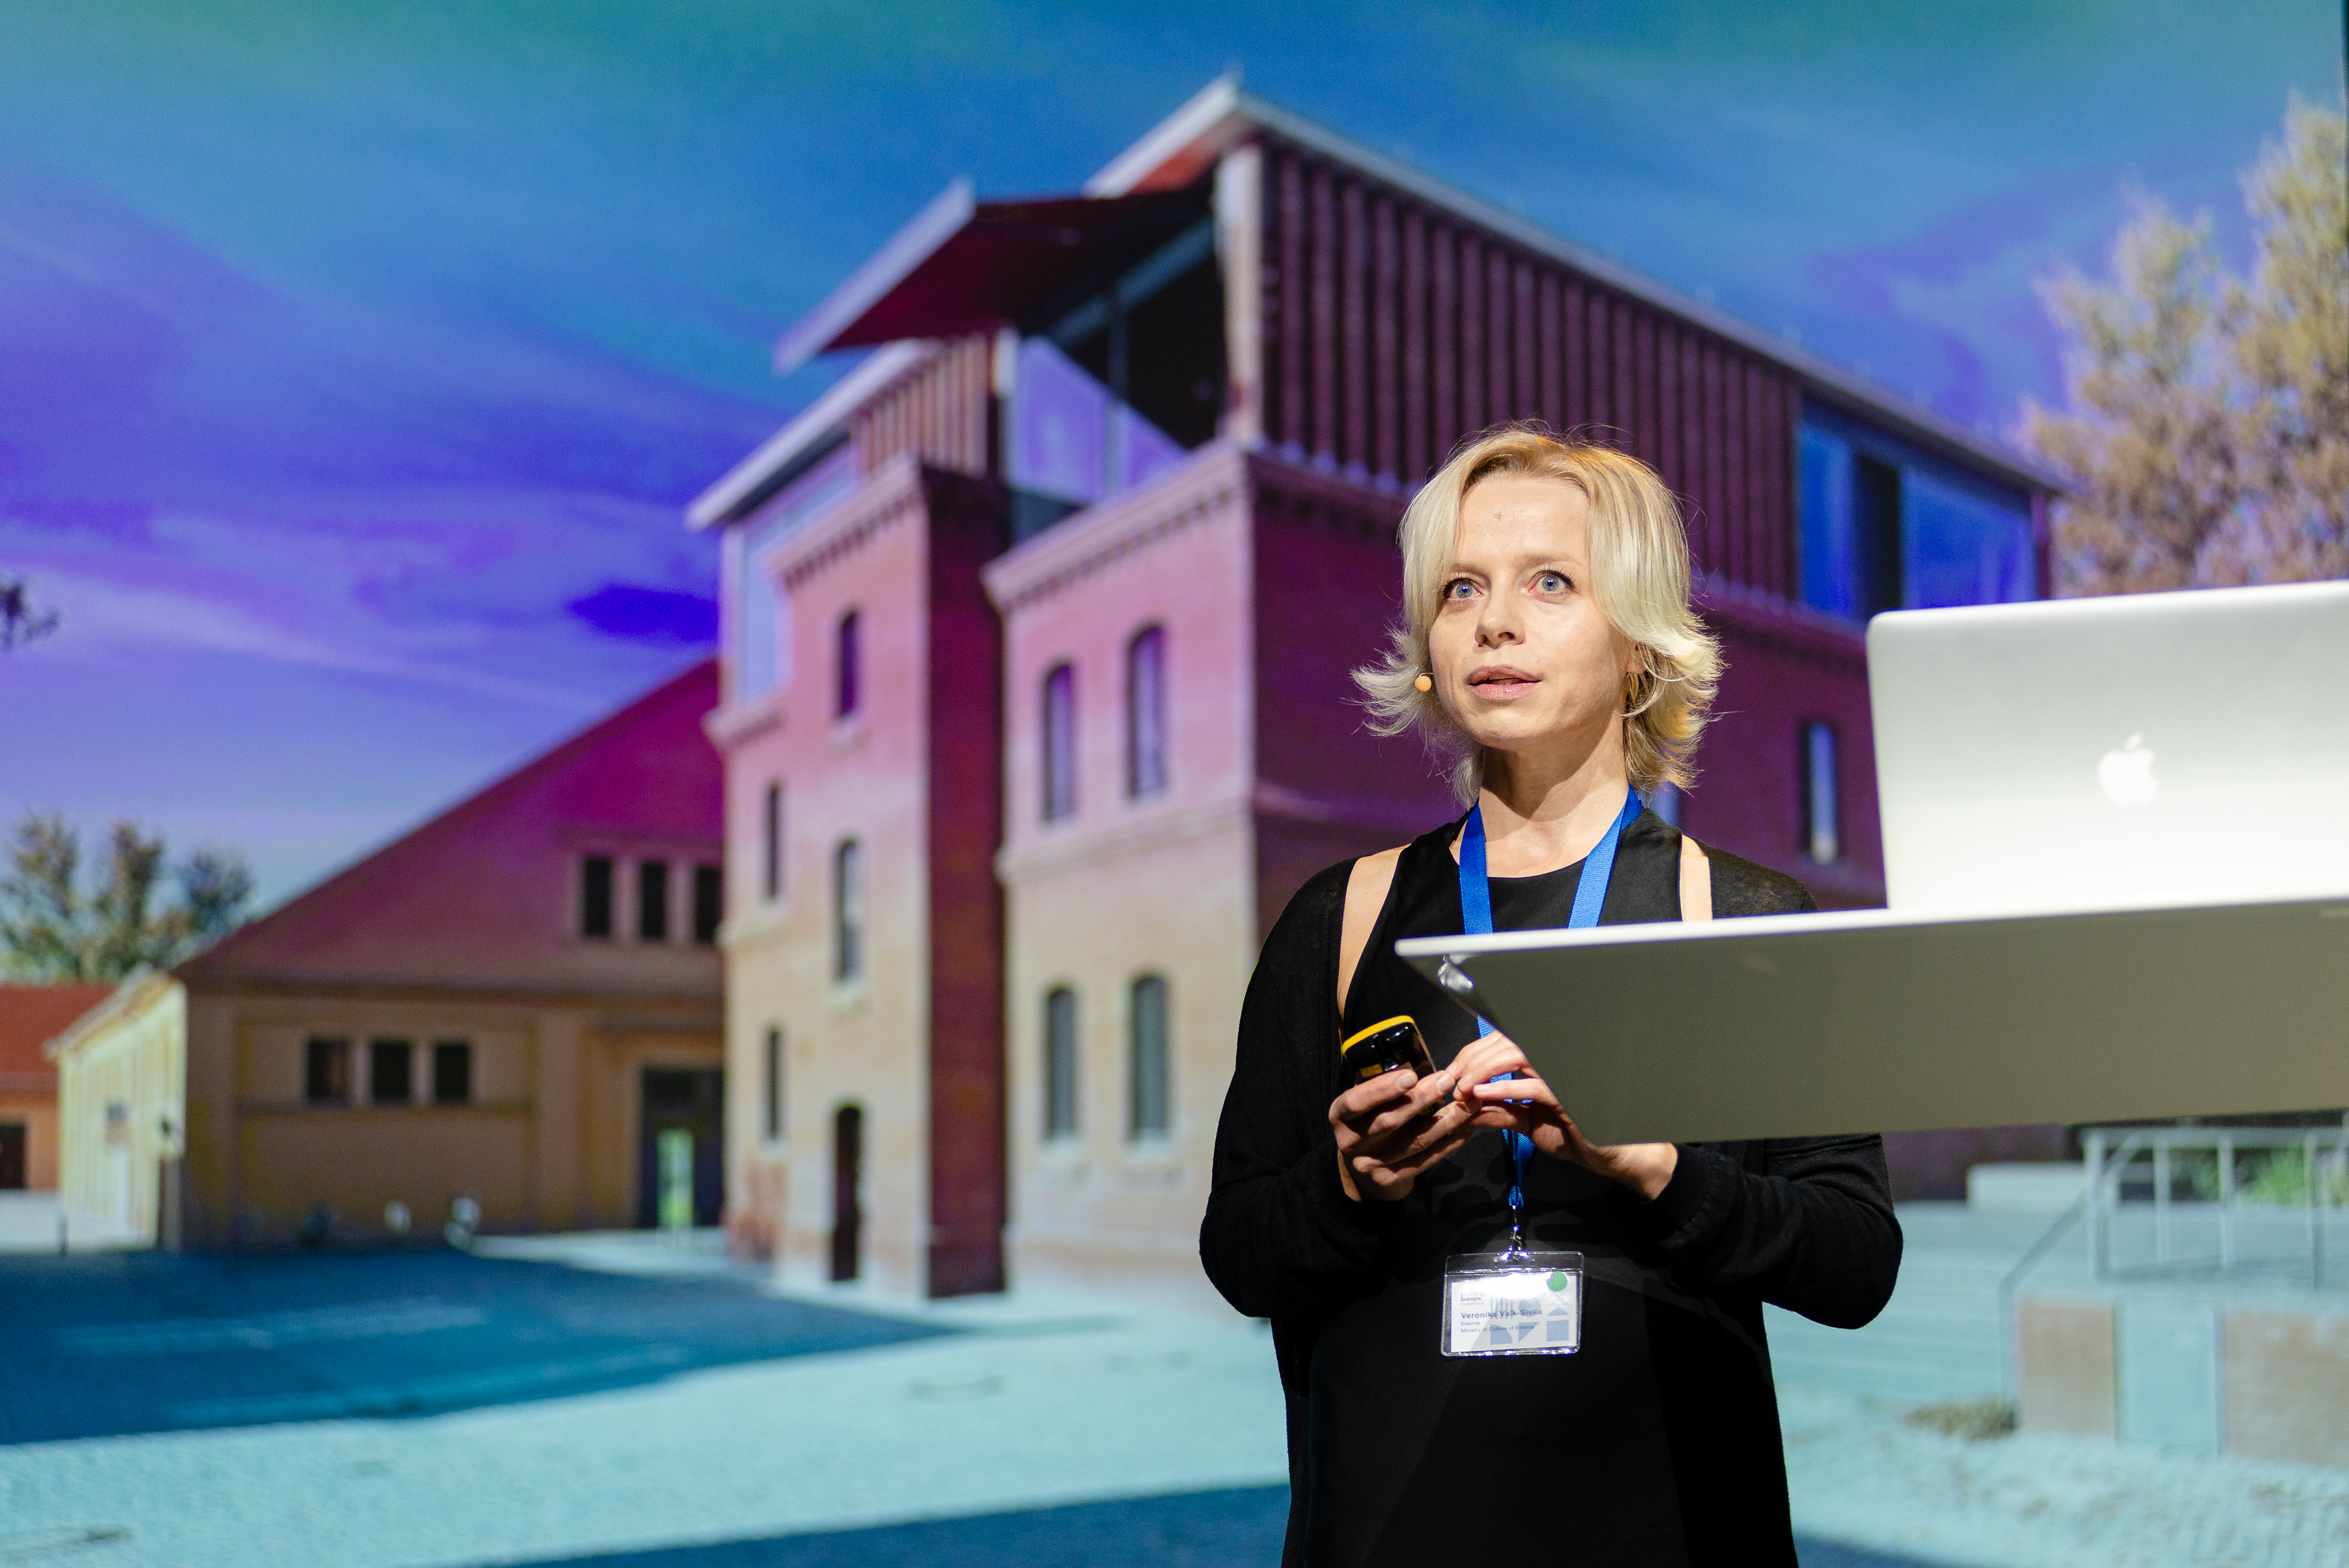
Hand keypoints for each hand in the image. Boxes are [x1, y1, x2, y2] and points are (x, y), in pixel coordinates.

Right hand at [1328, 1066, 1476, 1201]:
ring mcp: (1371, 1164)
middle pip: (1390, 1120)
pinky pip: (1426, 1159)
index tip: (1410, 1075)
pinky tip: (1465, 1128)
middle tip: (1446, 1081)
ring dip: (1445, 1121)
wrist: (1361, 1173)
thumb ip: (1382, 1090)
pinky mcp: (1392, 1179)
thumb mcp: (1364, 1105)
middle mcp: (1352, 1141)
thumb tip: (1423, 1067)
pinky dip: (1449, 1142)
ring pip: (1414, 1140)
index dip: (1383, 1089)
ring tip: (1467, 1104)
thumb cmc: (1368, 1125)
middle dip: (1421, 1099)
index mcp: (1340, 1116)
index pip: (1356, 1102)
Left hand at [1446, 1032, 1678, 1200]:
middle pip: (1504, 1041)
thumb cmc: (1573, 1134)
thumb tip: (1466, 1109)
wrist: (1608, 1156)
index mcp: (1540, 1063)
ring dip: (1484, 1068)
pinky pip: (1533, 1084)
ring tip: (1464, 1088)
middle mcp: (1551, 1060)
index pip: (1501, 1042)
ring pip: (1517, 1054)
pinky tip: (1482, 1094)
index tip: (1452, 1074)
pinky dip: (1505, 1087)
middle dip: (1472, 1058)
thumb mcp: (1527, 1124)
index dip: (1472, 1053)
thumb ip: (1500, 1113)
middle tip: (1452, 1081)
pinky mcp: (1569, 1093)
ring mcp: (1561, 1073)